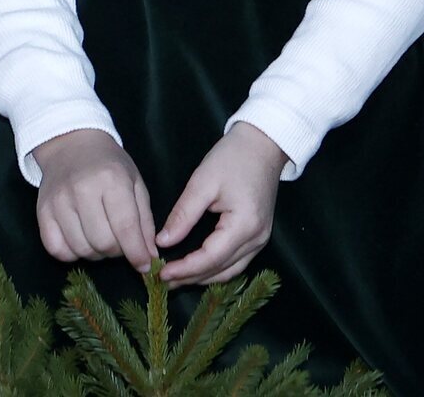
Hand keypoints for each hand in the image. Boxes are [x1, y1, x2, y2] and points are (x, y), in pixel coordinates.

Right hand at [33, 128, 156, 273]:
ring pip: (81, 250)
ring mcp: (59, 201)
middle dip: (117, 252)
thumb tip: (149, 257)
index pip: (125, 227)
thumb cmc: (109, 164)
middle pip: (103, 243)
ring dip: (96, 254)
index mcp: (112, 179)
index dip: (137, 253)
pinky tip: (81, 239)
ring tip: (101, 237)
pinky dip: (73, 254)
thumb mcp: (135, 183)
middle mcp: (83, 190)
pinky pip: (58, 250)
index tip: (144, 266)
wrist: (71, 144)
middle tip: (120, 242)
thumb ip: (144, 220)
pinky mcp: (42, 212)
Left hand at [157, 123, 287, 287]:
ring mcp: (261, 239)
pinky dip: (216, 268)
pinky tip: (198, 267)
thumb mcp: (203, 181)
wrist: (263, 143)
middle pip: (220, 270)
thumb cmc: (233, 157)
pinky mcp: (259, 235)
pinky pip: (236, 262)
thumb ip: (183, 214)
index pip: (210, 258)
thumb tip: (163, 241)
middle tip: (162, 280)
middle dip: (190, 278)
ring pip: (229, 271)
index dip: (184, 269)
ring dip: (203, 277)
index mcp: (244, 225)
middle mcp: (256, 239)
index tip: (161, 273)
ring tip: (176, 277)